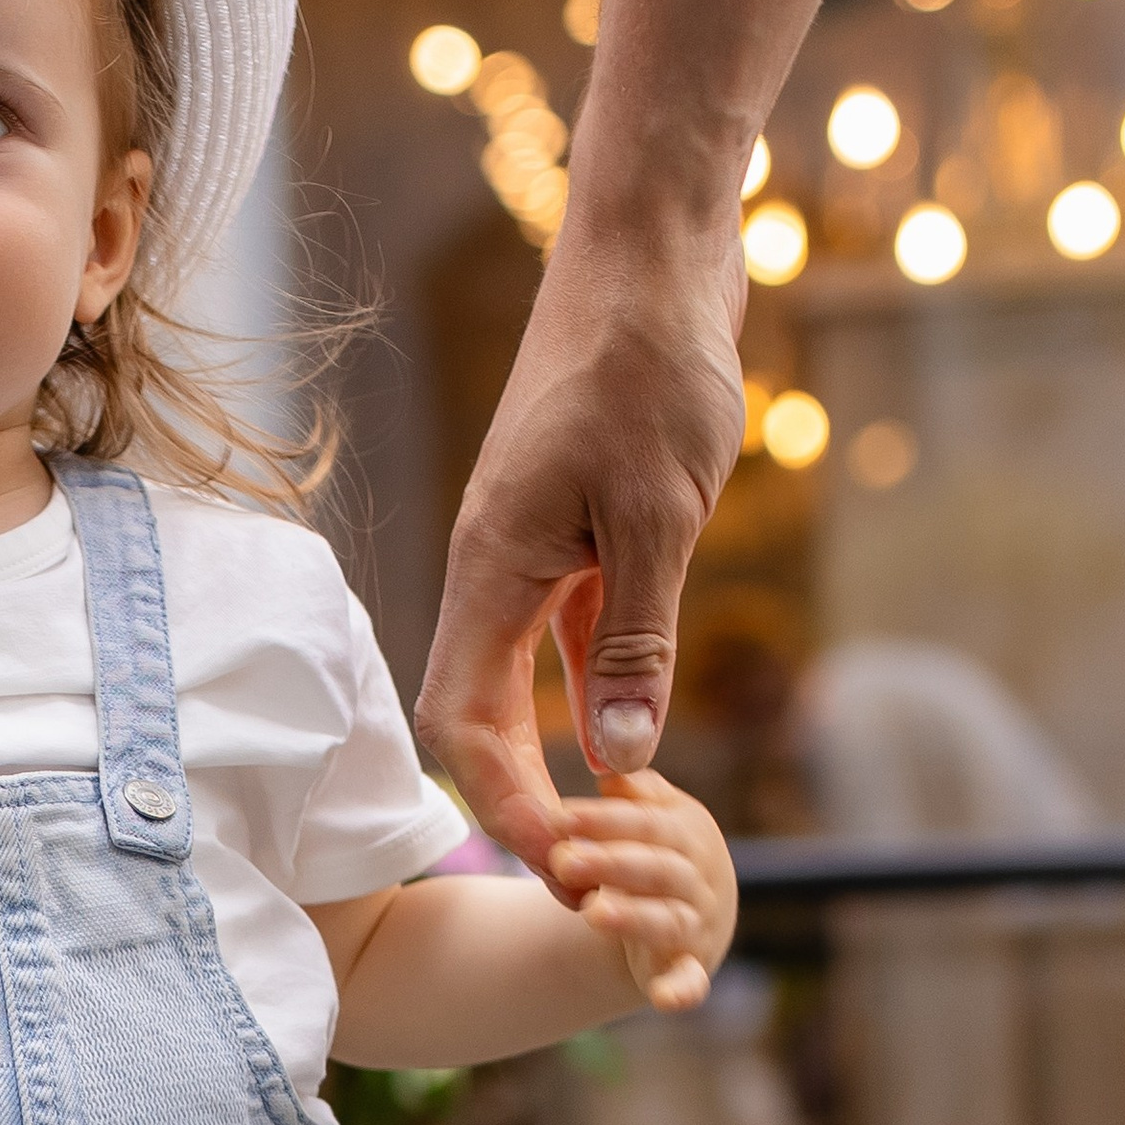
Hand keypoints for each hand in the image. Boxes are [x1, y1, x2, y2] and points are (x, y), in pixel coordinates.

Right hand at [415, 208, 746, 872]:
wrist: (655, 252)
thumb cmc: (652, 364)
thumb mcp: (662, 514)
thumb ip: (637, 638)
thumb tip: (617, 758)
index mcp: (490, 568)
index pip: (462, 723)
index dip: (506, 806)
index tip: (565, 864)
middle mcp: (495, 569)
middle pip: (478, 717)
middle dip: (526, 802)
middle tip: (591, 871)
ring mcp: (532, 552)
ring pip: (523, 683)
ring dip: (561, 758)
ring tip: (614, 828)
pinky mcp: (574, 533)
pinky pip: (567, 640)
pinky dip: (594, 696)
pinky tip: (632, 741)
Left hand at [545, 758, 736, 1016]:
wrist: (691, 913)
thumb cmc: (655, 853)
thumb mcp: (651, 817)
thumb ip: (633, 793)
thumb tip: (613, 766)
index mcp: (689, 832)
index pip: (648, 823)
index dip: (604, 821)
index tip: (557, 817)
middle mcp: (700, 877)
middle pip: (656, 869)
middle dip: (610, 863)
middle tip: (563, 861)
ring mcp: (697, 924)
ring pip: (668, 920)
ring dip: (633, 917)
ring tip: (593, 912)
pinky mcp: (690, 967)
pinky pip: (691, 981)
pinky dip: (682, 990)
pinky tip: (665, 1000)